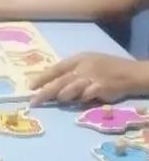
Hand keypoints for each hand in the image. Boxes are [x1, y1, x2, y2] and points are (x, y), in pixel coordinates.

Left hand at [29, 53, 148, 105]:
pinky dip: (81, 99)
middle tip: (33, 101)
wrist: (131, 73)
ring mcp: (92, 78)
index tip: (30, 86)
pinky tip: (80, 100)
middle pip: (59, 82)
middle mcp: (83, 67)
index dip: (42, 78)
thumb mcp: (87, 62)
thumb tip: (50, 83)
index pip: (56, 69)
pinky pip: (85, 96)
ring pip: (69, 90)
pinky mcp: (101, 88)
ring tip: (59, 100)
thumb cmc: (106, 68)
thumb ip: (71, 71)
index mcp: (78, 59)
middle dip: (44, 93)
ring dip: (62, 97)